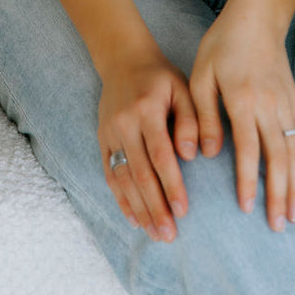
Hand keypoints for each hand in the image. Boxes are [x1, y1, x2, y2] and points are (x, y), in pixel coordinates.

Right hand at [97, 47, 200, 241]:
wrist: (123, 59)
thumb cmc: (161, 77)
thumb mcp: (183, 87)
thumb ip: (192, 119)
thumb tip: (192, 154)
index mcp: (147, 110)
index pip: (160, 155)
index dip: (171, 184)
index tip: (183, 211)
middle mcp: (124, 124)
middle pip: (140, 173)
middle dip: (155, 207)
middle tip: (169, 235)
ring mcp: (109, 133)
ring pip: (123, 179)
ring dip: (139, 209)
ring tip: (156, 234)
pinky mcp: (102, 140)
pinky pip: (109, 174)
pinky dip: (121, 199)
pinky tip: (134, 219)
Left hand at [187, 11, 294, 231]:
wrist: (256, 18)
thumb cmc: (222, 45)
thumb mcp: (201, 76)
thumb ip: (204, 116)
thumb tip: (206, 154)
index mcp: (243, 100)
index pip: (249, 150)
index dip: (249, 181)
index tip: (246, 208)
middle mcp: (270, 105)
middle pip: (279, 157)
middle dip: (280, 194)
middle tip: (279, 226)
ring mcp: (286, 104)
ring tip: (294, 214)